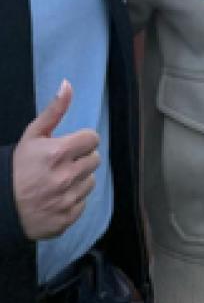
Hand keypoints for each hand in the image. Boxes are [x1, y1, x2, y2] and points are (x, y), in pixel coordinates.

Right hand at [12, 80, 99, 239]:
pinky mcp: (68, 217)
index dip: (82, 140)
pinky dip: (73, 199)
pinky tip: (57, 197)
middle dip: (81, 158)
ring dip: (79, 179)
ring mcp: (68, 199)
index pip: (92, 139)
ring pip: (91, 180)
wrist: (1, 206)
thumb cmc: (18, 167)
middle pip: (94, 159)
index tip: (70, 145)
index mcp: (59, 152)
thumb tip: (68, 85)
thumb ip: (54, 110)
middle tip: (63, 163)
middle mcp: (66, 176)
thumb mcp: (32, 135)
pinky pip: (83, 202)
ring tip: (59, 180)